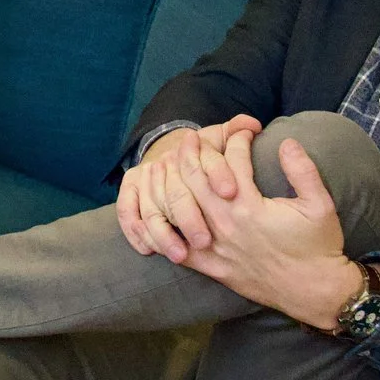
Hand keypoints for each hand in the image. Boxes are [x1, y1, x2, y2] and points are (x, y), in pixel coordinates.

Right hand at [117, 115, 263, 259]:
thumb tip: (252, 125)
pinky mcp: (131, 188)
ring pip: (152, 208)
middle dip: (189, 217)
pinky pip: (127, 211)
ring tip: (180, 255)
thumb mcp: (224, 138)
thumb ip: (239, 131)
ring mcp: (147, 175)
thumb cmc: (210, 151)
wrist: (178, 151)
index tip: (229, 192)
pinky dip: (135, 231)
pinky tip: (149, 250)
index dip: (218, 173)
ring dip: (163, 234)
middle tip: (204, 240)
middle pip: (177, 192)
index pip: (208, 160)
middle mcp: (169, 162)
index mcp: (197, 148)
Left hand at [167, 130, 363, 329]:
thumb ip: (303, 171)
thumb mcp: (320, 205)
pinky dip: (166, 227)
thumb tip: (286, 140)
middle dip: (193, 152)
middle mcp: (227, 226)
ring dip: (174, 181)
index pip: (233, 162)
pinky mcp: (211, 267)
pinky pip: (177, 246)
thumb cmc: (319, 247)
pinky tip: (161, 211)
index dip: (237, 139)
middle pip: (196, 179)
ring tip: (172, 164)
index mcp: (251, 208)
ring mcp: (216, 248)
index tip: (244, 132)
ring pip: (182, 207)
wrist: (313, 291)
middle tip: (192, 137)